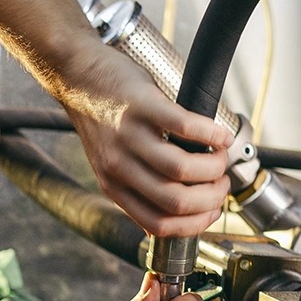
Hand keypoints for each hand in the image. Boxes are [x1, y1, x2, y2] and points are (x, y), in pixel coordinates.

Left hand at [55, 45, 233, 237]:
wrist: (79, 77)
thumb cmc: (102, 119)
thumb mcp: (110, 163)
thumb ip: (135, 187)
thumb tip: (175, 212)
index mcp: (113, 186)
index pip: (159, 223)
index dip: (195, 223)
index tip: (213, 212)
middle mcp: (119, 166)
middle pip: (175, 200)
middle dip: (211, 198)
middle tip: (221, 183)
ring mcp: (130, 136)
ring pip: (182, 169)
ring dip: (214, 168)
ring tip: (220, 158)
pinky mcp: (143, 106)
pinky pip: (185, 127)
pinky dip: (212, 134)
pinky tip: (221, 136)